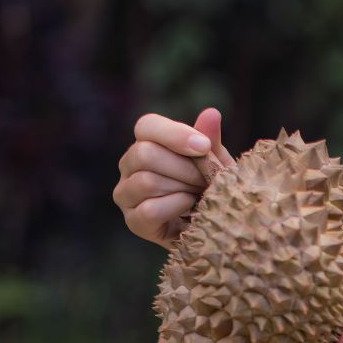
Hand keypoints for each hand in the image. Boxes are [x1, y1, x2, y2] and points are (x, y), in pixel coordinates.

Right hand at [114, 108, 235, 250]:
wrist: (214, 229)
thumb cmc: (212, 190)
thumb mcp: (216, 164)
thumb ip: (210, 141)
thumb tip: (211, 113)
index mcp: (146, 143)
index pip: (146, 126)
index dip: (175, 134)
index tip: (204, 147)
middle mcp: (129, 166)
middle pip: (145, 153)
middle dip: (184, 168)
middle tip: (205, 181)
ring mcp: (126, 194)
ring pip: (146, 181)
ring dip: (182, 189)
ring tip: (200, 196)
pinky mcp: (133, 222)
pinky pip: (149, 209)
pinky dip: (175, 207)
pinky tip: (190, 209)